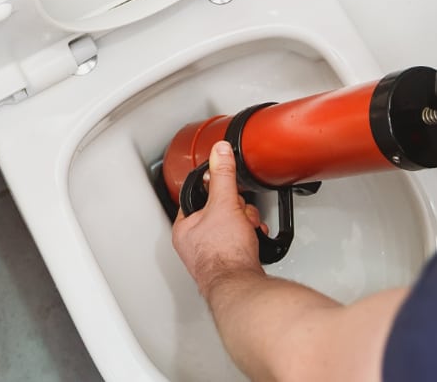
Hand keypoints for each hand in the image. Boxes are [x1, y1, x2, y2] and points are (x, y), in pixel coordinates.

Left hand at [172, 142, 266, 294]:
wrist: (241, 284)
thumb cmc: (224, 254)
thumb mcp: (224, 203)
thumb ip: (222, 175)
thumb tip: (219, 152)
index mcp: (184, 227)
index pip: (199, 197)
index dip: (216, 191)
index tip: (226, 190)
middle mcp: (194, 243)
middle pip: (219, 210)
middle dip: (236, 210)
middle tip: (240, 215)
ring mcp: (211, 255)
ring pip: (231, 226)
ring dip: (245, 223)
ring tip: (247, 229)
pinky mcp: (228, 263)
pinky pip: (239, 242)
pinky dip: (249, 238)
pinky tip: (252, 240)